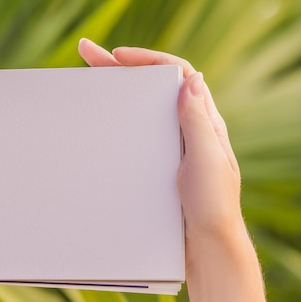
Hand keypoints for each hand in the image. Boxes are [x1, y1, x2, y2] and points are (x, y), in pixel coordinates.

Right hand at [78, 38, 244, 271]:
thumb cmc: (213, 207)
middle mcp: (187, 129)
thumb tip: (191, 79)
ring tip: (87, 80)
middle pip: (153, 86)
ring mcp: (172, 147)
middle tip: (87, 54)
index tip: (117, 56)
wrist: (208, 247)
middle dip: (120, 67)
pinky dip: (117, 120)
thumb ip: (198, 122)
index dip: (148, 60)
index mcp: (203, 122)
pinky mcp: (159, 166)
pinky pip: (137, 133)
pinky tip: (100, 122)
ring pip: (142, 108)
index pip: (178, 75)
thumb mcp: (207, 161)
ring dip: (116, 91)